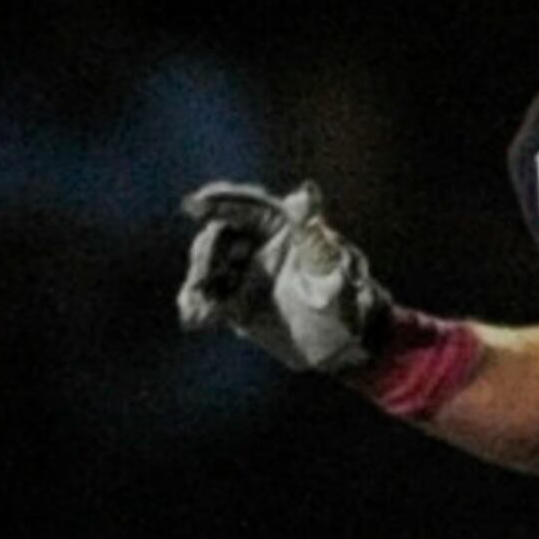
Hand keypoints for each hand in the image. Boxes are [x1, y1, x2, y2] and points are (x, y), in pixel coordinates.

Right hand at [176, 177, 394, 376]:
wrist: (341, 347)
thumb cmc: (345, 302)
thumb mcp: (330, 270)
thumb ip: (313, 236)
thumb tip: (305, 191)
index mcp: (285, 225)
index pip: (246, 204)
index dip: (218, 201)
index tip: (192, 206)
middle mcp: (261, 243)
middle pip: (220, 235)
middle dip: (207, 255)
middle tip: (203, 283)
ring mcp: (246, 271)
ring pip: (209, 264)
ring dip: (199, 282)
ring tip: (197, 309)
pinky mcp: (236, 299)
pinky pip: (208, 294)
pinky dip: (196, 304)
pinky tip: (194, 319)